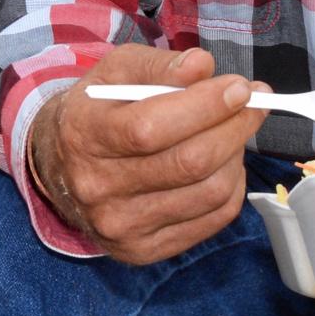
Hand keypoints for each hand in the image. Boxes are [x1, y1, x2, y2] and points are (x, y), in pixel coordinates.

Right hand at [28, 46, 262, 264]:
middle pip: (189, 163)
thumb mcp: (115, 72)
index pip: (151, 127)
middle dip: (235, 127)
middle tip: (253, 103)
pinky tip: (223, 163)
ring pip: (210, 192)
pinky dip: (232, 185)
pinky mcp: (144, 249)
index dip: (205, 106)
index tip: (240, 87)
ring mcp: (121, 225)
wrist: (60, 167)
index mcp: (84, 136)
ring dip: (236, 155)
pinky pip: (213, 219)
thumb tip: (203, 67)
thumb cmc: (98, 110)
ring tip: (233, 131)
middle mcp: (98, 188)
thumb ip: (159, 65)